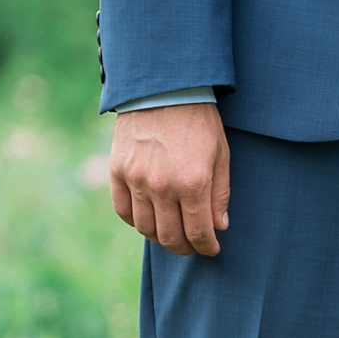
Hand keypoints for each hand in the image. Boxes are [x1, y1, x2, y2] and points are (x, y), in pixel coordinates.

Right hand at [111, 102, 229, 255]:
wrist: (162, 88)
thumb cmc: (198, 120)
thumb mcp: (220, 155)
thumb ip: (220, 194)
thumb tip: (219, 226)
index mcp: (193, 183)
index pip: (198, 233)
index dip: (207, 247)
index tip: (211, 249)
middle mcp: (162, 186)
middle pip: (170, 237)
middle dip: (185, 248)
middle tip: (192, 245)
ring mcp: (136, 180)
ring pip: (146, 228)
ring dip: (160, 237)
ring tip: (171, 232)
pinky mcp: (118, 171)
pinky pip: (123, 210)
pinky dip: (136, 221)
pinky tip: (148, 218)